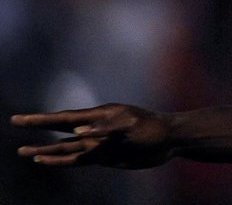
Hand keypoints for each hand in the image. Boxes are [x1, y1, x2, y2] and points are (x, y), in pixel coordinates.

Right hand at [11, 104, 173, 168]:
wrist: (169, 140)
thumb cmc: (152, 128)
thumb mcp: (130, 127)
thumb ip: (104, 130)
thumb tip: (77, 135)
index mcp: (100, 116)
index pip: (65, 117)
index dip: (42, 119)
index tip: (20, 119)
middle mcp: (95, 128)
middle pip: (60, 128)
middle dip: (38, 127)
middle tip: (15, 122)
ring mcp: (98, 143)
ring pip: (65, 147)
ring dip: (45, 150)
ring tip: (24, 151)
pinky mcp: (104, 156)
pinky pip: (78, 160)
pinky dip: (62, 161)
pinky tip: (47, 162)